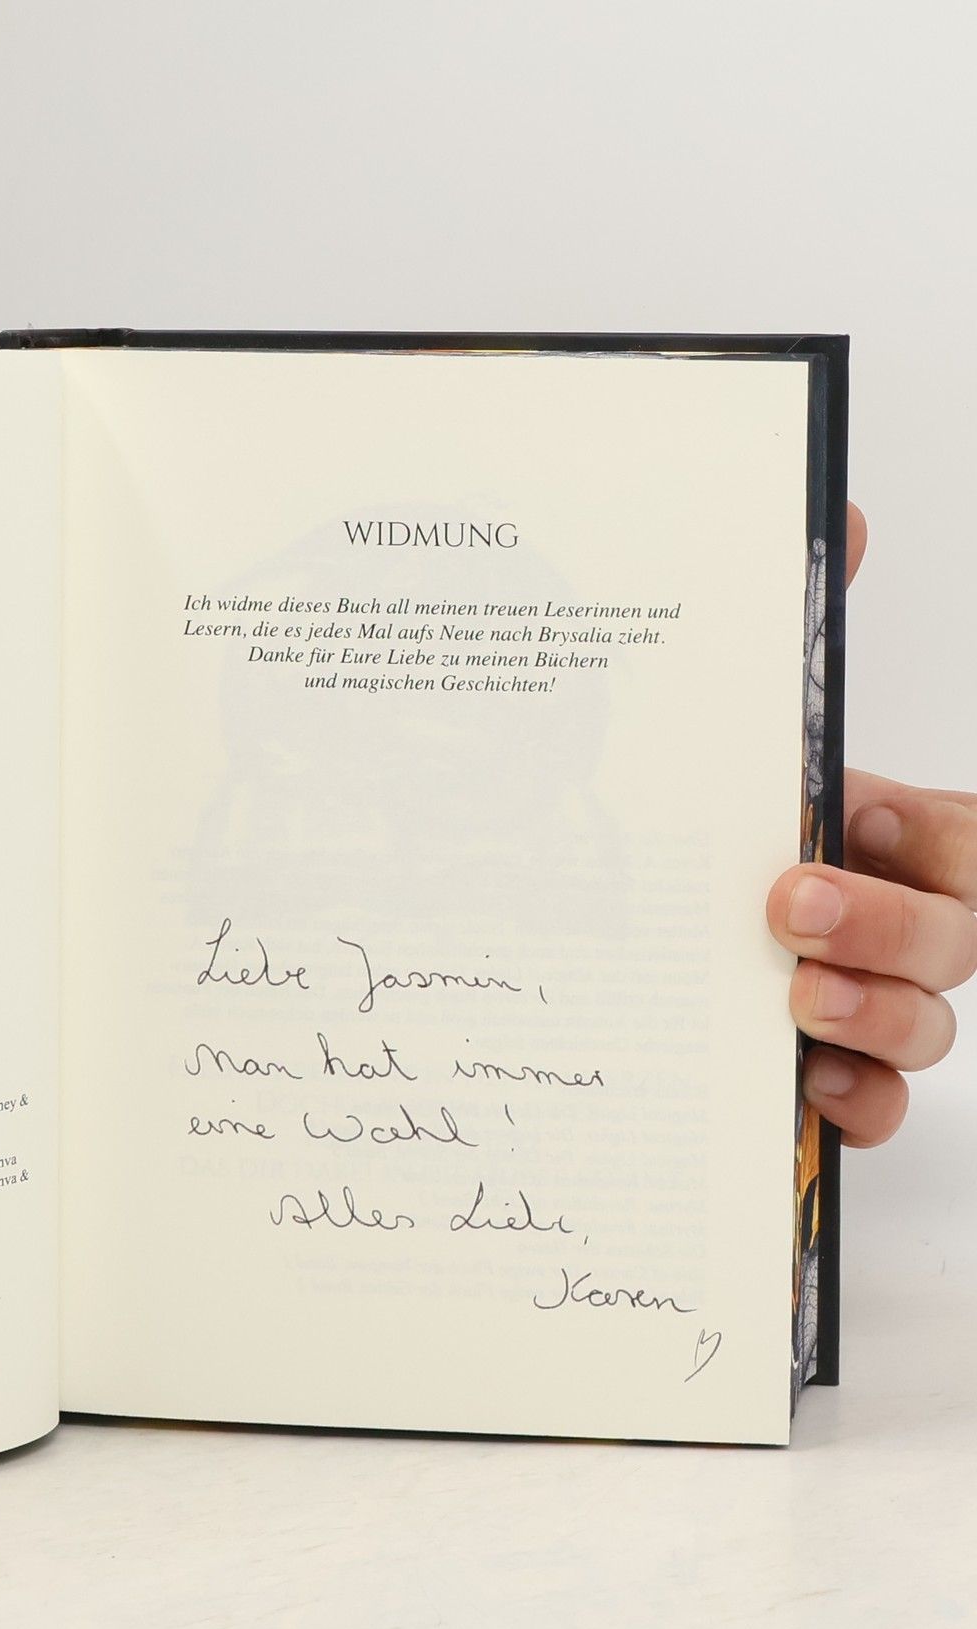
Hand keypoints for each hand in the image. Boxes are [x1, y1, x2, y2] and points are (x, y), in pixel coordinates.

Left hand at [767, 503, 976, 1143]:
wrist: (688, 900)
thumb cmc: (746, 822)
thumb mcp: (769, 731)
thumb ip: (810, 627)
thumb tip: (834, 511)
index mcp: (907, 839)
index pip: (970, 843)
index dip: (932, 835)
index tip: (851, 807)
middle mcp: (909, 924)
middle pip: (956, 940)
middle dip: (888, 924)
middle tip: (794, 904)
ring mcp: (878, 1004)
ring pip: (924, 1030)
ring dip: (872, 1019)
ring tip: (793, 1004)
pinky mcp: (831, 1072)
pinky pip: (870, 1108)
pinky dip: (853, 1106)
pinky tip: (805, 1093)